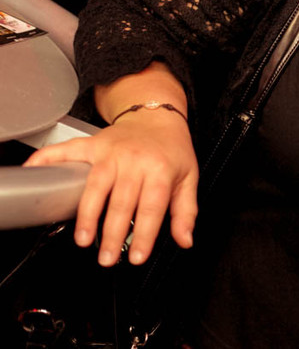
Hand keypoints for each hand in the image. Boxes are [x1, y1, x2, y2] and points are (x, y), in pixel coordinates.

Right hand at [24, 109, 198, 266]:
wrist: (157, 116)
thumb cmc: (172, 150)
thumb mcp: (188, 178)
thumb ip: (186, 211)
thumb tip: (185, 241)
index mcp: (161, 170)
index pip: (152, 207)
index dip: (145, 234)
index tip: (136, 258)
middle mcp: (134, 160)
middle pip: (122, 201)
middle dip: (113, 233)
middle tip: (106, 258)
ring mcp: (111, 152)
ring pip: (96, 185)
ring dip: (87, 215)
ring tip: (84, 239)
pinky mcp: (92, 144)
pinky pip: (67, 151)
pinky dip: (47, 159)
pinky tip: (33, 172)